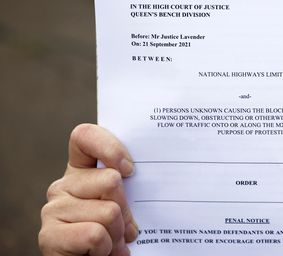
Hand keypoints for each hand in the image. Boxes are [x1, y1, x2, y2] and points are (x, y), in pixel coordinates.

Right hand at [39, 124, 137, 255]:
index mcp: (81, 170)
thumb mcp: (125, 205)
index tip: (131, 170)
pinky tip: (99, 253)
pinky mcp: (49, 235)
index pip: (84, 136)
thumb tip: (135, 173)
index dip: (109, 147)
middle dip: (127, 211)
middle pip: (111, 180)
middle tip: (126, 229)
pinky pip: (94, 234)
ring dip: (118, 234)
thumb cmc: (115, 234)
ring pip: (108, 211)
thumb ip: (128, 186)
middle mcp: (63, 185)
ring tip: (113, 244)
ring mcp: (53, 209)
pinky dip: (106, 248)